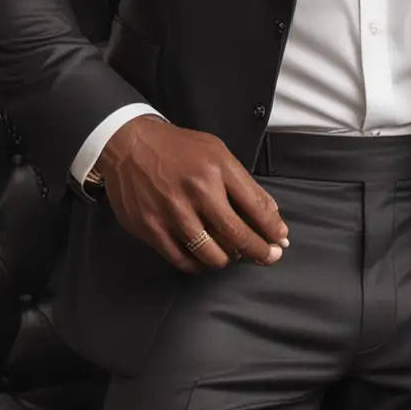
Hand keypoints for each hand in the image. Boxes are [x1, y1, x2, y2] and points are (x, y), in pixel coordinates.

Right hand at [96, 115, 288, 273]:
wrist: (130, 144)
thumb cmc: (178, 148)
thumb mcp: (217, 152)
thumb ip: (244, 183)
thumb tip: (270, 213)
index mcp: (217, 169)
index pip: (255, 205)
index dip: (272, 227)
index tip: (280, 239)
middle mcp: (196, 192)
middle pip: (236, 234)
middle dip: (259, 250)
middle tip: (268, 257)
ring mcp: (172, 213)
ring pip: (210, 253)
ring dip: (227, 259)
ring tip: (233, 255)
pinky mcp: (150, 228)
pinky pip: (181, 259)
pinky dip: (198, 264)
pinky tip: (205, 259)